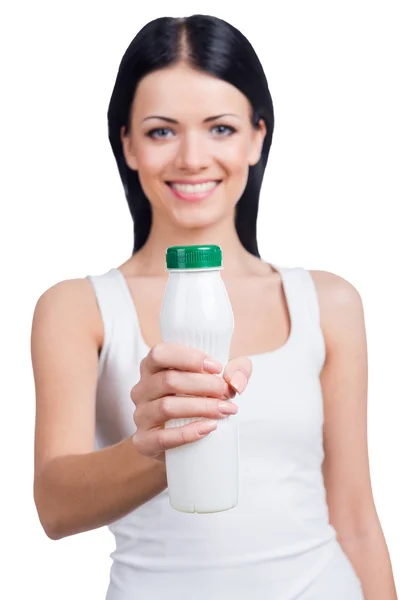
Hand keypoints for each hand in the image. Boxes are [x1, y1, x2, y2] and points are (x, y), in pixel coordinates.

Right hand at [130, 342, 251, 461]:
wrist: (190, 441)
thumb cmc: (203, 398)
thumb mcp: (222, 377)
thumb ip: (237, 370)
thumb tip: (235, 383)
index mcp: (153, 366)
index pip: (160, 353)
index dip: (189, 358)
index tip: (217, 367)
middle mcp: (141, 388)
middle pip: (168, 380)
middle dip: (203, 385)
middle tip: (227, 392)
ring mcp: (141, 415)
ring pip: (167, 406)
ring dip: (201, 407)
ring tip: (226, 410)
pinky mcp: (144, 441)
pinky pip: (162, 437)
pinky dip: (188, 433)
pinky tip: (210, 427)